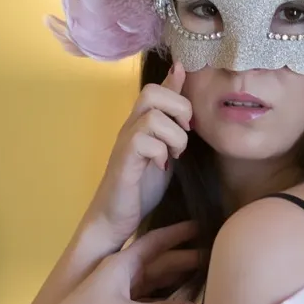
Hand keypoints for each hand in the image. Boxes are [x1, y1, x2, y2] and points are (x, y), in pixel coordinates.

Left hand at [29, 220, 200, 303]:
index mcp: (119, 264)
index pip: (154, 242)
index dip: (177, 234)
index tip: (200, 225)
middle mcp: (118, 273)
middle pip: (156, 262)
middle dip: (183, 258)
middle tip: (212, 254)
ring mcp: (115, 293)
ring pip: (152, 281)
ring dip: (174, 279)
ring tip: (201, 276)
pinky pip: (145, 299)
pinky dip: (162, 299)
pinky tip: (177, 303)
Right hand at [85, 62, 191, 245]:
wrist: (115, 218)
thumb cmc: (141, 187)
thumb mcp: (166, 152)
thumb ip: (174, 129)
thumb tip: (188, 109)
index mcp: (142, 123)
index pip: (156, 87)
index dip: (177, 85)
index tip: (189, 115)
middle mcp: (131, 127)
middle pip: (151, 91)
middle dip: (179, 109)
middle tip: (185, 134)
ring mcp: (125, 142)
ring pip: (152, 116)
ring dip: (174, 136)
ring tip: (174, 156)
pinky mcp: (123, 160)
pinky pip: (143, 141)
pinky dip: (160, 153)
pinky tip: (162, 167)